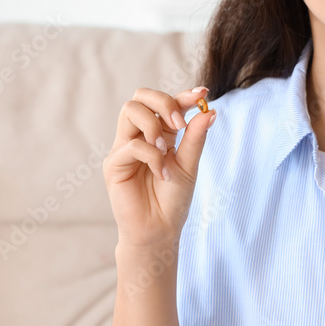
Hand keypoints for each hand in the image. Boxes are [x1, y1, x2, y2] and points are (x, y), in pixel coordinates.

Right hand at [102, 86, 215, 248]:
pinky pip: (131, 145)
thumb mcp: (189, 166)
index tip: (203, 94)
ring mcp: (125, 148)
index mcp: (161, 134)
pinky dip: (151, 156)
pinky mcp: (114, 164)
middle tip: (180, 124)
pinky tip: (162, 174)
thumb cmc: (173, 200)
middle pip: (141, 97)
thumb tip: (210, 111)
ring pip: (130, 111)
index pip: (166, 104)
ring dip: (154, 125)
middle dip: (164, 102)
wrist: (159, 231)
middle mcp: (140, 136)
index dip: (183, 95)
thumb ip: (195, 138)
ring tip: (166, 150)